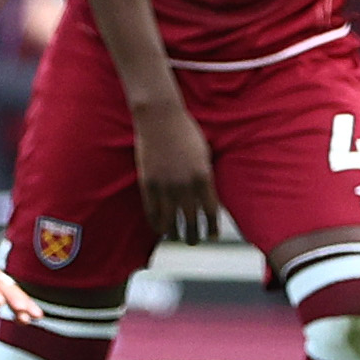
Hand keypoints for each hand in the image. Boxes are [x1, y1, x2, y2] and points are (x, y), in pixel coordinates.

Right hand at [133, 93, 218, 246]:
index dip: (211, 228)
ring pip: (170, 221)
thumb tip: (206, 197)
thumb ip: (205, 177)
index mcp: (204, 177)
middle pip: (191, 221)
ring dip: (174, 233)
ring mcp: (165, 186)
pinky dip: (156, 223)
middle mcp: (185, 185)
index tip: (211, 235)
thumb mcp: (204, 154)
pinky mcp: (147, 184)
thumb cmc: (185, 132)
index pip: (211, 212)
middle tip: (193, 241)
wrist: (160, 118)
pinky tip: (159, 228)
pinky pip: (152, 211)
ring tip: (176, 238)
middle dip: (193, 236)